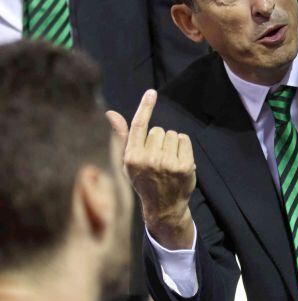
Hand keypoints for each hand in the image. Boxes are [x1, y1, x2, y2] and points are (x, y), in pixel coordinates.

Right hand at [106, 90, 195, 248]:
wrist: (163, 208)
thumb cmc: (143, 182)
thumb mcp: (127, 163)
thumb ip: (121, 137)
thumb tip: (111, 113)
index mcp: (132, 157)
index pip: (139, 125)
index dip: (145, 107)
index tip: (151, 93)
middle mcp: (148, 160)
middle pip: (158, 130)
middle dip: (158, 140)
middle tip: (157, 159)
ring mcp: (168, 163)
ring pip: (171, 134)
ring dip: (171, 144)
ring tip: (167, 162)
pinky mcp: (184, 166)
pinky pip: (184, 140)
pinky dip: (183, 147)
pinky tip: (178, 162)